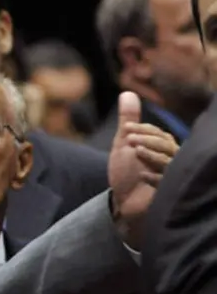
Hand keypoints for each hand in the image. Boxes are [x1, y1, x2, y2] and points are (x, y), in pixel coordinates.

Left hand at [108, 91, 178, 247]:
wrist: (125, 201)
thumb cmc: (126, 172)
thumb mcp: (123, 144)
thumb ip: (127, 120)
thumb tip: (126, 92)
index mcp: (162, 146)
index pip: (158, 133)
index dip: (143, 129)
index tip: (126, 129)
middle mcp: (170, 158)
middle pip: (167, 144)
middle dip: (148, 140)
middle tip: (129, 140)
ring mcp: (170, 175)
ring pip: (169, 160)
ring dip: (151, 155)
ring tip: (135, 152)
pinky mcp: (166, 192)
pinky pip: (166, 182)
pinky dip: (154, 178)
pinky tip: (142, 175)